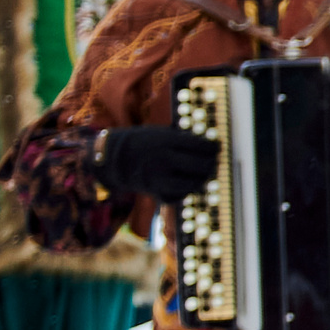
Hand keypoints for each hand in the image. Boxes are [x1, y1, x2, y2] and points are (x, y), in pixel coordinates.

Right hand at [93, 125, 219, 201]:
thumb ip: (182, 140)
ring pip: (192, 183)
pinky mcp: (154, 191)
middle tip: (214, 162)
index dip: (213, 147)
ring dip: (203, 179)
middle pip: (200, 165)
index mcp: (166, 141)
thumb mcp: (160, 133)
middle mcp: (163, 159)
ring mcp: (159, 177)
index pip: (200, 145)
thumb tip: (209, 147)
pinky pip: (178, 195)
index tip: (217, 147)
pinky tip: (189, 183)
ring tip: (205, 174)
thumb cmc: (142, 142)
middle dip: (212, 164)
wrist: (113, 158)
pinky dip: (186, 191)